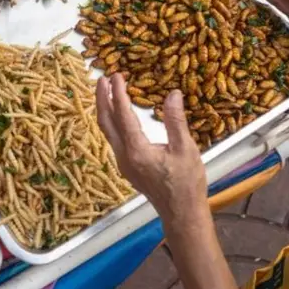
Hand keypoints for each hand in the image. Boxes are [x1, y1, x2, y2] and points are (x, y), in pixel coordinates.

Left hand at [96, 75, 208, 226]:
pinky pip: (114, 139)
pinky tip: (119, 115)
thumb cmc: (187, 183)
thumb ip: (176, 121)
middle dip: (102, 98)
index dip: (118, 93)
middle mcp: (124, 156)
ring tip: (107, 92)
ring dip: (106, 110)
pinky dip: (113, 122)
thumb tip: (172, 94)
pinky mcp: (127, 167)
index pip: (122, 115)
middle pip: (105, 122)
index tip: (116, 76)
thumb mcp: (186, 149)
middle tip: (102, 79)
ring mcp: (123, 163)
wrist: (181, 213)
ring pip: (107, 131)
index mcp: (137, 150)